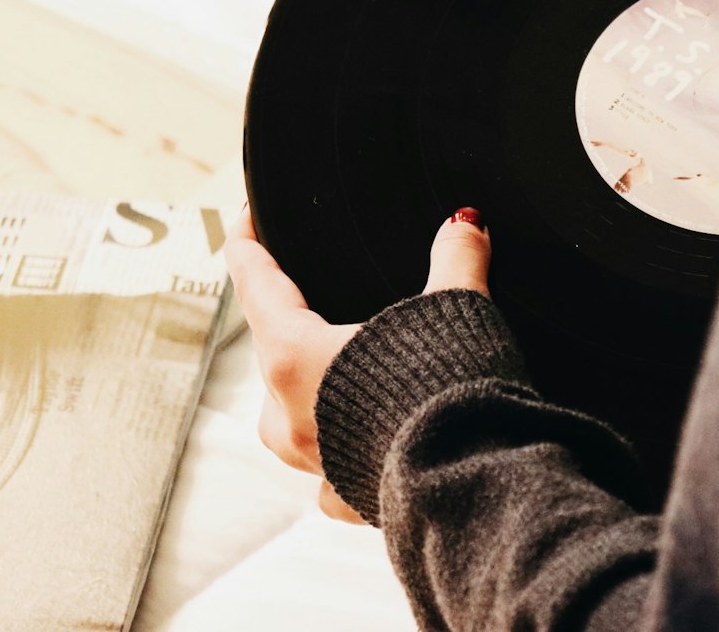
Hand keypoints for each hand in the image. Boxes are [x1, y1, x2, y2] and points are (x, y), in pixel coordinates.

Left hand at [225, 205, 491, 522]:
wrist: (475, 484)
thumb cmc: (452, 395)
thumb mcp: (457, 309)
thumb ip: (457, 259)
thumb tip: (465, 223)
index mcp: (297, 357)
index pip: (257, 285)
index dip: (248, 245)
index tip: (243, 221)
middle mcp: (290, 413)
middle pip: (271, 348)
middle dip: (289, 317)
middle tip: (309, 293)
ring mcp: (314, 461)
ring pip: (286, 414)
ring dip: (304, 388)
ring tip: (335, 372)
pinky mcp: (348, 497)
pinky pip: (327, 469)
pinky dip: (340, 450)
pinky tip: (364, 444)